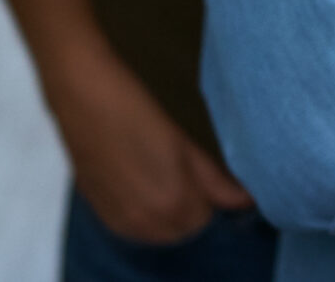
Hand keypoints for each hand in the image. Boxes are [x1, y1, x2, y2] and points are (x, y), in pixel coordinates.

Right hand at [48, 51, 250, 243]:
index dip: (209, 198)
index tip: (208, 176)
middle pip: (181, 230)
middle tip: (187, 172)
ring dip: (166, 212)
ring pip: (155, 232)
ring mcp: (117, 220)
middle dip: (190, 208)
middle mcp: (144, 222)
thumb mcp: (185, 146)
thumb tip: (248, 200)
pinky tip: (140, 181)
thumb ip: (216, 181)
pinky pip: (130, 227)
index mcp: (172, 205)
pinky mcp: (97, 211)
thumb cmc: (140, 115)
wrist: (86, 101)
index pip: (204, 219)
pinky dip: (141, 212)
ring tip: (163, 174)